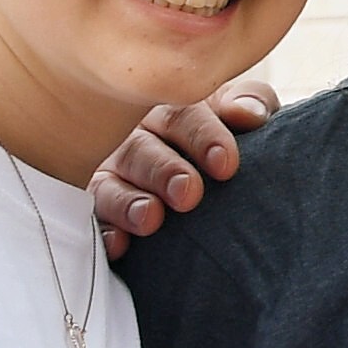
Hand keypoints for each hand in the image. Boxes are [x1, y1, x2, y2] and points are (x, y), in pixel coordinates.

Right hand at [90, 80, 274, 253]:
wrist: (214, 177)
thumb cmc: (226, 140)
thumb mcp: (243, 114)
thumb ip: (251, 105)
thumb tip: (248, 114)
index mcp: (171, 110)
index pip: (182, 116)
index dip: (203, 138)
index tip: (225, 164)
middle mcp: (133, 138)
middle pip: (141, 150)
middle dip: (164, 171)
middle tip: (188, 193)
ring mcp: (111, 174)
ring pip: (109, 184)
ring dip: (128, 202)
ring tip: (150, 218)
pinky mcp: (101, 210)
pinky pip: (97, 221)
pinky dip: (105, 231)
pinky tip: (118, 243)